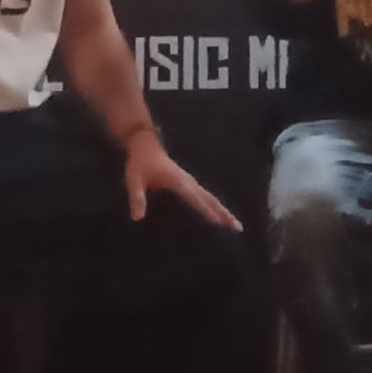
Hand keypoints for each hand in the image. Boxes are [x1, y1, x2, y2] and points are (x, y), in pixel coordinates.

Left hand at [123, 134, 241, 229]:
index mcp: (178, 182)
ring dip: (223, 210)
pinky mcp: (188, 182)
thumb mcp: (134, 180)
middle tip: (238, 227)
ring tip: (233, 223)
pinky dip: (214, 205)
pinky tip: (218, 212)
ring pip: (210, 198)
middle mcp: (188, 182)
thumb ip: (137, 198)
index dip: (207, 211)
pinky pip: (205, 196)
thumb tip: (138, 218)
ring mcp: (190, 181)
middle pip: (210, 199)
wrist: (145, 145)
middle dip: (224, 213)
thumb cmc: (140, 163)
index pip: (195, 199)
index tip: (219, 222)